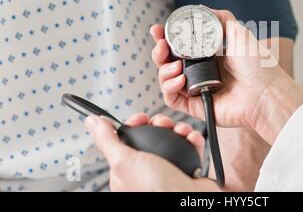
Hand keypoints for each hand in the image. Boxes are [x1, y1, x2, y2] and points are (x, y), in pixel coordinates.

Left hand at [85, 113, 218, 191]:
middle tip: (163, 124)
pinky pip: (190, 146)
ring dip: (179, 129)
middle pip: (152, 134)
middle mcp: (148, 168)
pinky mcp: (188, 166)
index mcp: (127, 170)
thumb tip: (92, 122)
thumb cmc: (156, 190)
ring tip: (181, 131)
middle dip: (159, 124)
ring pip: (172, 138)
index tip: (140, 119)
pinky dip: (193, 139)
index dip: (135, 125)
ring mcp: (169, 167)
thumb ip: (107, 141)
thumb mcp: (124, 161)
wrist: (189, 200)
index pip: (127, 139)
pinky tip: (192, 138)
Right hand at [151, 8, 302, 144]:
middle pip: (168, 61)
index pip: (179, 45)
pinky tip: (179, 79)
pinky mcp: (196, 105)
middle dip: (159, 52)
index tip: (157, 30)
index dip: (165, 37)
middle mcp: (200, 71)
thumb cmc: (257, 65)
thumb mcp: (239, 32)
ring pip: (166, 79)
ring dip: (163, 69)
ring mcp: (196, 88)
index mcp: (208, 54)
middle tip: (161, 45)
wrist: (265, 92)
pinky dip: (169, 87)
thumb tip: (201, 8)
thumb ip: (220, 18)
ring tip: (176, 65)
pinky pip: (171, 98)